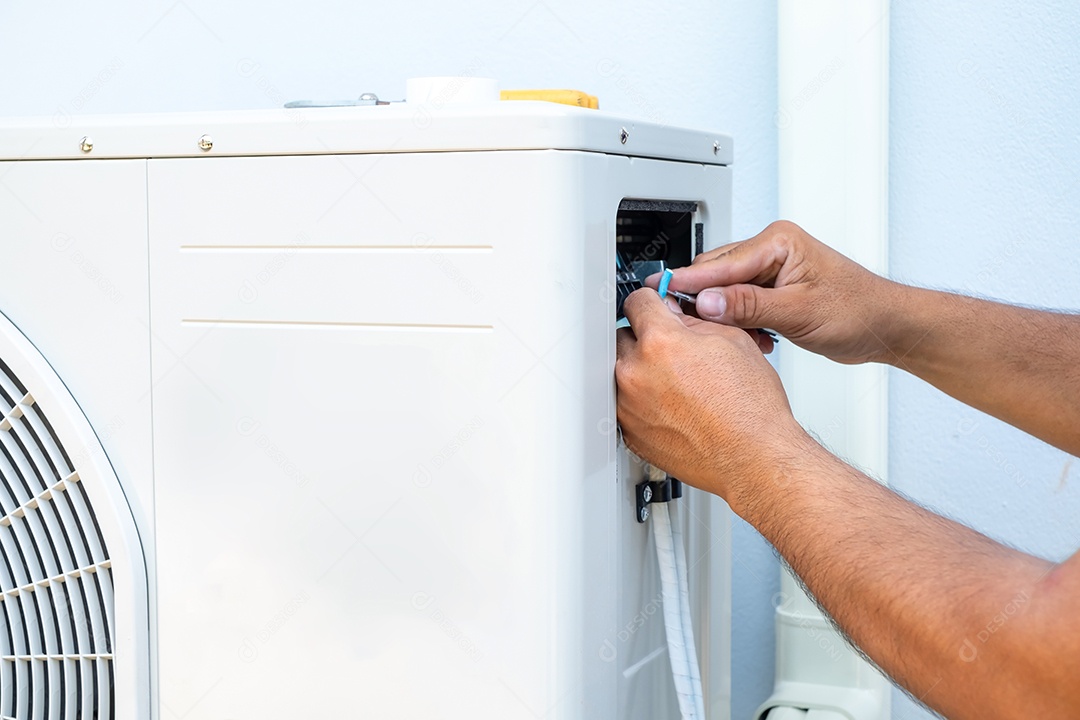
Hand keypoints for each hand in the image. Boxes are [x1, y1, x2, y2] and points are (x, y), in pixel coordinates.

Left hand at [615, 288, 805, 503]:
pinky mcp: (630, 434)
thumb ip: (693, 321)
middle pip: (624, 337)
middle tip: (673, 351)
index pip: (637, 301)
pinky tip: (672, 407)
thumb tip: (674, 313)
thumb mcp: (732, 341)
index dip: (652, 302)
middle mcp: (636, 374)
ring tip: (677, 384)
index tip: (655, 308)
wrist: (754, 458)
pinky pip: (626, 406)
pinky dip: (642, 402)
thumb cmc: (751, 409)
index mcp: (660, 343)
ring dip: (642, 371)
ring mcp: (629, 407)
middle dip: (645, 338)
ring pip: (623, 373)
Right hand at [648, 221, 902, 364]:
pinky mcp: (771, 290)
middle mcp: (771, 250)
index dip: (689, 282)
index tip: (660, 292)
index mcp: (778, 241)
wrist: (885, 326)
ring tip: (731, 339)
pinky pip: (738, 304)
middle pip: (716, 275)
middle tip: (686, 327)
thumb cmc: (858, 310)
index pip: (721, 263)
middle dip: (705, 303)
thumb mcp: (799, 312)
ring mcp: (770, 270)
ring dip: (724, 318)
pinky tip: (751, 340)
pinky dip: (738, 323)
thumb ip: (749, 306)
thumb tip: (707, 302)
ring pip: (725, 292)